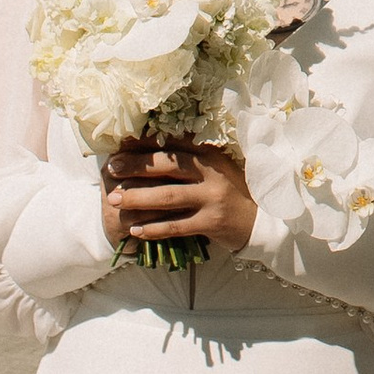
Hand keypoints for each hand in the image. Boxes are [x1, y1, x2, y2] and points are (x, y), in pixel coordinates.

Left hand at [103, 140, 255, 254]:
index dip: (145, 144)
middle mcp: (212, 173)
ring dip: (138, 198)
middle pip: (168, 166)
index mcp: (211, 155)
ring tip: (116, 200)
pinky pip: (176, 226)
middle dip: (136, 167)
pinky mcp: (211, 223)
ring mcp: (212, 199)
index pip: (173, 145)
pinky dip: (153, 228)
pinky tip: (135, 229)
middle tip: (111, 170)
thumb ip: (191, 158)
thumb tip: (152, 147)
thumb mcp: (217, 168)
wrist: (262, 221)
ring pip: (167, 197)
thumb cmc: (233, 191)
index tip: (121, 146)